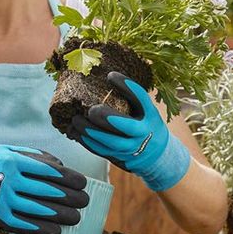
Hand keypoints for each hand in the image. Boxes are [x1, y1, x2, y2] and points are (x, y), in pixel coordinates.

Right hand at [0, 145, 88, 233]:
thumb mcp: (9, 150)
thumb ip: (34, 156)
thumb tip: (61, 167)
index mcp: (14, 161)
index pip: (49, 171)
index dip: (70, 178)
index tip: (82, 184)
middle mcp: (8, 179)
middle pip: (47, 191)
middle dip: (71, 198)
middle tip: (84, 201)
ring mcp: (2, 198)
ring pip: (38, 210)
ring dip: (61, 215)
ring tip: (76, 218)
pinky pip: (22, 224)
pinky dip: (40, 228)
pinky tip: (56, 231)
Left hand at [67, 71, 190, 191]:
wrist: (157, 156)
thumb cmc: (147, 126)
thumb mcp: (147, 111)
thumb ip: (132, 100)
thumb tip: (106, 77)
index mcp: (151, 116)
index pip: (141, 99)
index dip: (127, 86)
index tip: (110, 75)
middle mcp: (143, 133)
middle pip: (125, 126)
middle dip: (106, 117)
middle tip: (90, 109)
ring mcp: (131, 148)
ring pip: (109, 142)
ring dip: (90, 131)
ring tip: (75, 120)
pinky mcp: (119, 158)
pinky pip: (100, 150)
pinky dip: (86, 141)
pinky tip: (74, 132)